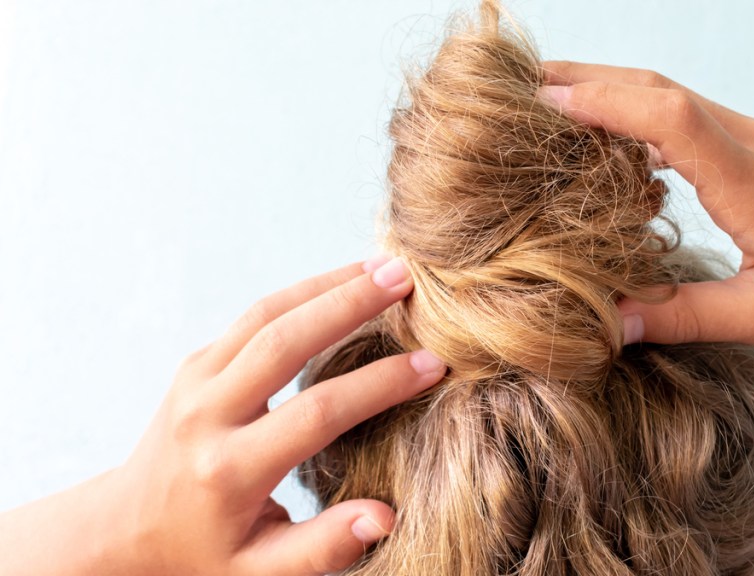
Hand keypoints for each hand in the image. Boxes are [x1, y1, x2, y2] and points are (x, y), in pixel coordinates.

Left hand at [0, 257, 446, 575]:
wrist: (127, 529)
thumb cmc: (205, 555)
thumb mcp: (259, 573)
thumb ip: (323, 549)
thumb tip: (385, 516)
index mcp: (228, 470)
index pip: (316, 413)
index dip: (379, 385)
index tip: (433, 365)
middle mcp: (206, 415)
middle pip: (284, 342)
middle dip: (350, 304)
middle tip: (405, 278)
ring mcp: (195, 381)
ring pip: (266, 314)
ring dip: (327, 284)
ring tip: (382, 266)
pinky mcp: (196, 362)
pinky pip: (254, 316)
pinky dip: (302, 292)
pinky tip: (343, 282)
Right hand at [539, 61, 753, 436]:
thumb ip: (685, 316)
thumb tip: (610, 323)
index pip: (667, 115)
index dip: (601, 101)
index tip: (543, 102)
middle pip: (661, 87)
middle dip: (591, 80)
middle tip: (526, 88)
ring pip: (676, 96)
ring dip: (616, 92)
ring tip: (556, 106)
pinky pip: (695, 117)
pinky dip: (647, 115)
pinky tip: (620, 140)